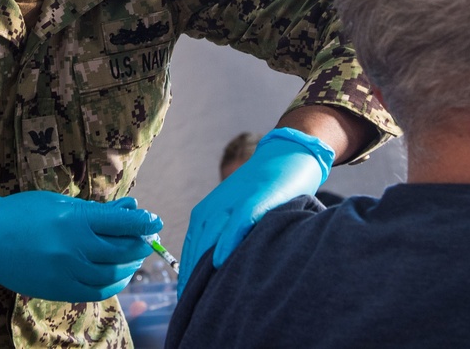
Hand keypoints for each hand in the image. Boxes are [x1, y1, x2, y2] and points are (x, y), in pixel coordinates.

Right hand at [0, 191, 161, 301]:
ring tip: (134, 258)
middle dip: (138, 244)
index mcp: (74, 221)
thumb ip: (97, 211)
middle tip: (145, 239)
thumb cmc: (24, 214)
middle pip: (121, 251)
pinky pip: (97, 292)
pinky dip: (114, 284)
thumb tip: (130, 210)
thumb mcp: (61, 204)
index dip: (143, 223)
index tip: (155, 221)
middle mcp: (74, 248)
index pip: (121, 224)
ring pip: (112, 274)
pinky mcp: (60, 290)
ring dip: (129, 266)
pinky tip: (119, 276)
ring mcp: (67, 272)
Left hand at [177, 127, 334, 296]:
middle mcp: (211, 210)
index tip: (185, 304)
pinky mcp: (252, 200)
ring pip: (209, 239)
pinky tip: (220, 261)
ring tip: (200, 298)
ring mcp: (230, 204)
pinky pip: (235, 223)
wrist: (284, 159)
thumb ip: (224, 240)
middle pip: (194, 251)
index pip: (188, 253)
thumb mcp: (236, 217)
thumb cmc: (261, 194)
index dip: (186, 279)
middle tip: (191, 309)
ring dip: (202, 268)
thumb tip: (216, 273)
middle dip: (192, 280)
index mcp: (204, 215)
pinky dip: (226, 241)